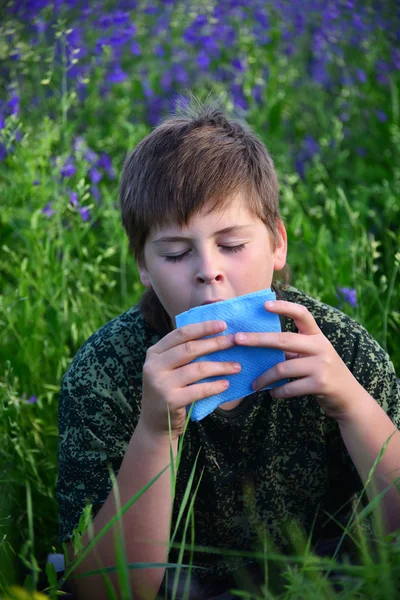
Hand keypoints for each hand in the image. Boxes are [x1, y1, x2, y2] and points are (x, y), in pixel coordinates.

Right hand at [139, 320, 240, 437]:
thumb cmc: (169, 390)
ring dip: (221, 366)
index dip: (203, 327)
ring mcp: (160, 384)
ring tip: (237, 366)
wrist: (155, 424)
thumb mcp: (168, 368)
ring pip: (197, 369)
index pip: (181, 334)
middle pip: (190, 349)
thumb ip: (182, 352)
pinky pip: (199, 390)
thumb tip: (216, 334)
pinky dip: (215, 386)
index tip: (224, 324)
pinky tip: (226, 384)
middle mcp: (153, 366)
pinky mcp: (170, 400)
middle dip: (216, 343)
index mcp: (154, 353)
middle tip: (235, 341)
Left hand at [234, 300, 363, 418]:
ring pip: (282, 368)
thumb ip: (293, 349)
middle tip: (237, 339)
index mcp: (317, 336)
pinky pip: (290, 387)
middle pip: (284, 339)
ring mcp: (322, 365)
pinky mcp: (320, 384)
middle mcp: (321, 346)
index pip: (302, 314)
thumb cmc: (323, 372)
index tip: (264, 304)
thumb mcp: (312, 355)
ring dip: (264, 377)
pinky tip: (272, 393)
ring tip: (254, 384)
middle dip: (258, 339)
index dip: (284, 307)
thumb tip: (259, 344)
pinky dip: (277, 391)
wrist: (349, 398)